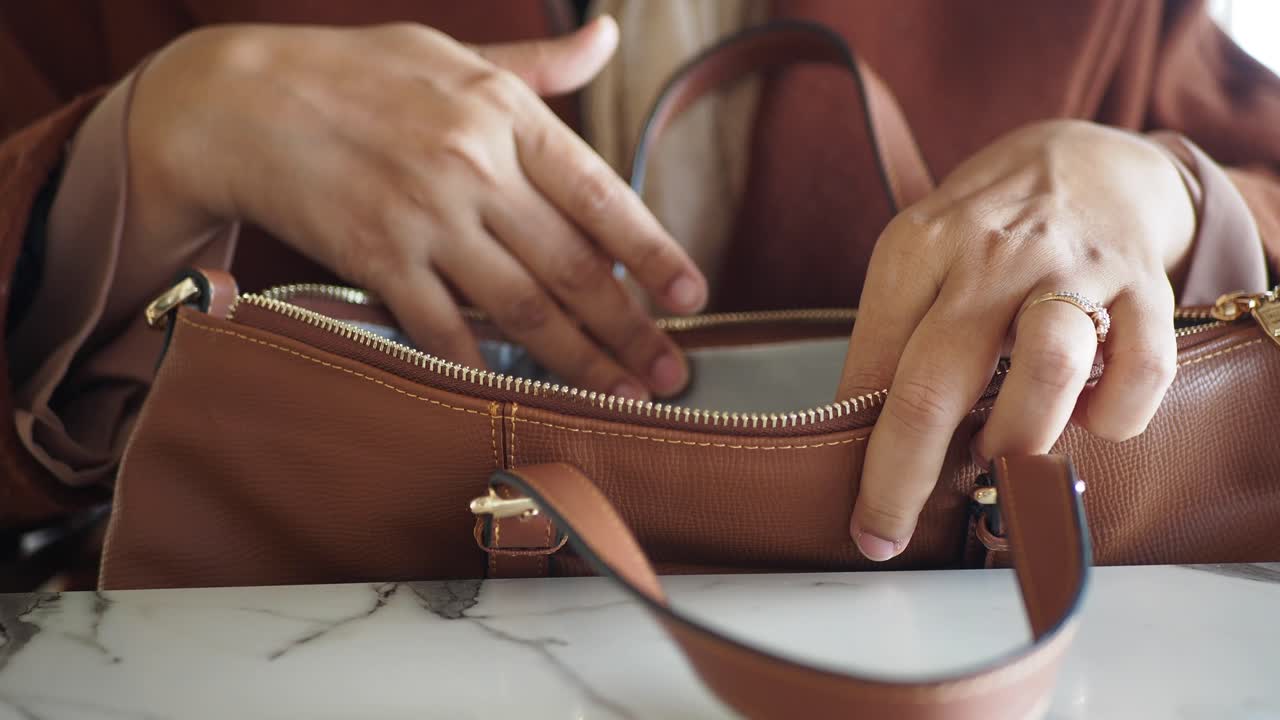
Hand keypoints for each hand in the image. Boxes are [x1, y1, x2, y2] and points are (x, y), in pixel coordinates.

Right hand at [125, 17, 704, 399]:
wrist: (239, 100)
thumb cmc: (356, 73)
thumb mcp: (454, 52)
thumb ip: (539, 64)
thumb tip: (607, 36)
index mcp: (503, 114)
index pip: (600, 195)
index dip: (654, 251)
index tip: (691, 294)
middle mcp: (473, 167)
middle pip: (573, 267)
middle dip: (631, 328)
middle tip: (670, 371)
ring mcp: (424, 219)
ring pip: (522, 309)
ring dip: (579, 361)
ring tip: (621, 395)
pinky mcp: (376, 260)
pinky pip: (443, 330)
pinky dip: (485, 369)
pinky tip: (524, 397)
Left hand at [838, 120, 1195, 559]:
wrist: (1085, 159)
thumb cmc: (985, 231)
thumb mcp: (916, 263)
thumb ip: (890, 342)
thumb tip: (861, 442)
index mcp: (918, 250)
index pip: (873, 369)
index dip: (861, 457)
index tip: (861, 518)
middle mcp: (989, 255)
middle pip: (937, 383)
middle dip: (906, 476)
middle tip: (892, 530)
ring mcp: (1070, 266)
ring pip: (1045, 370)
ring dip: (1021, 437)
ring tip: (1007, 451)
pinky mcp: (1141, 284)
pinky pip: (1138, 371)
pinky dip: (1116, 415)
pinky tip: (1089, 414)